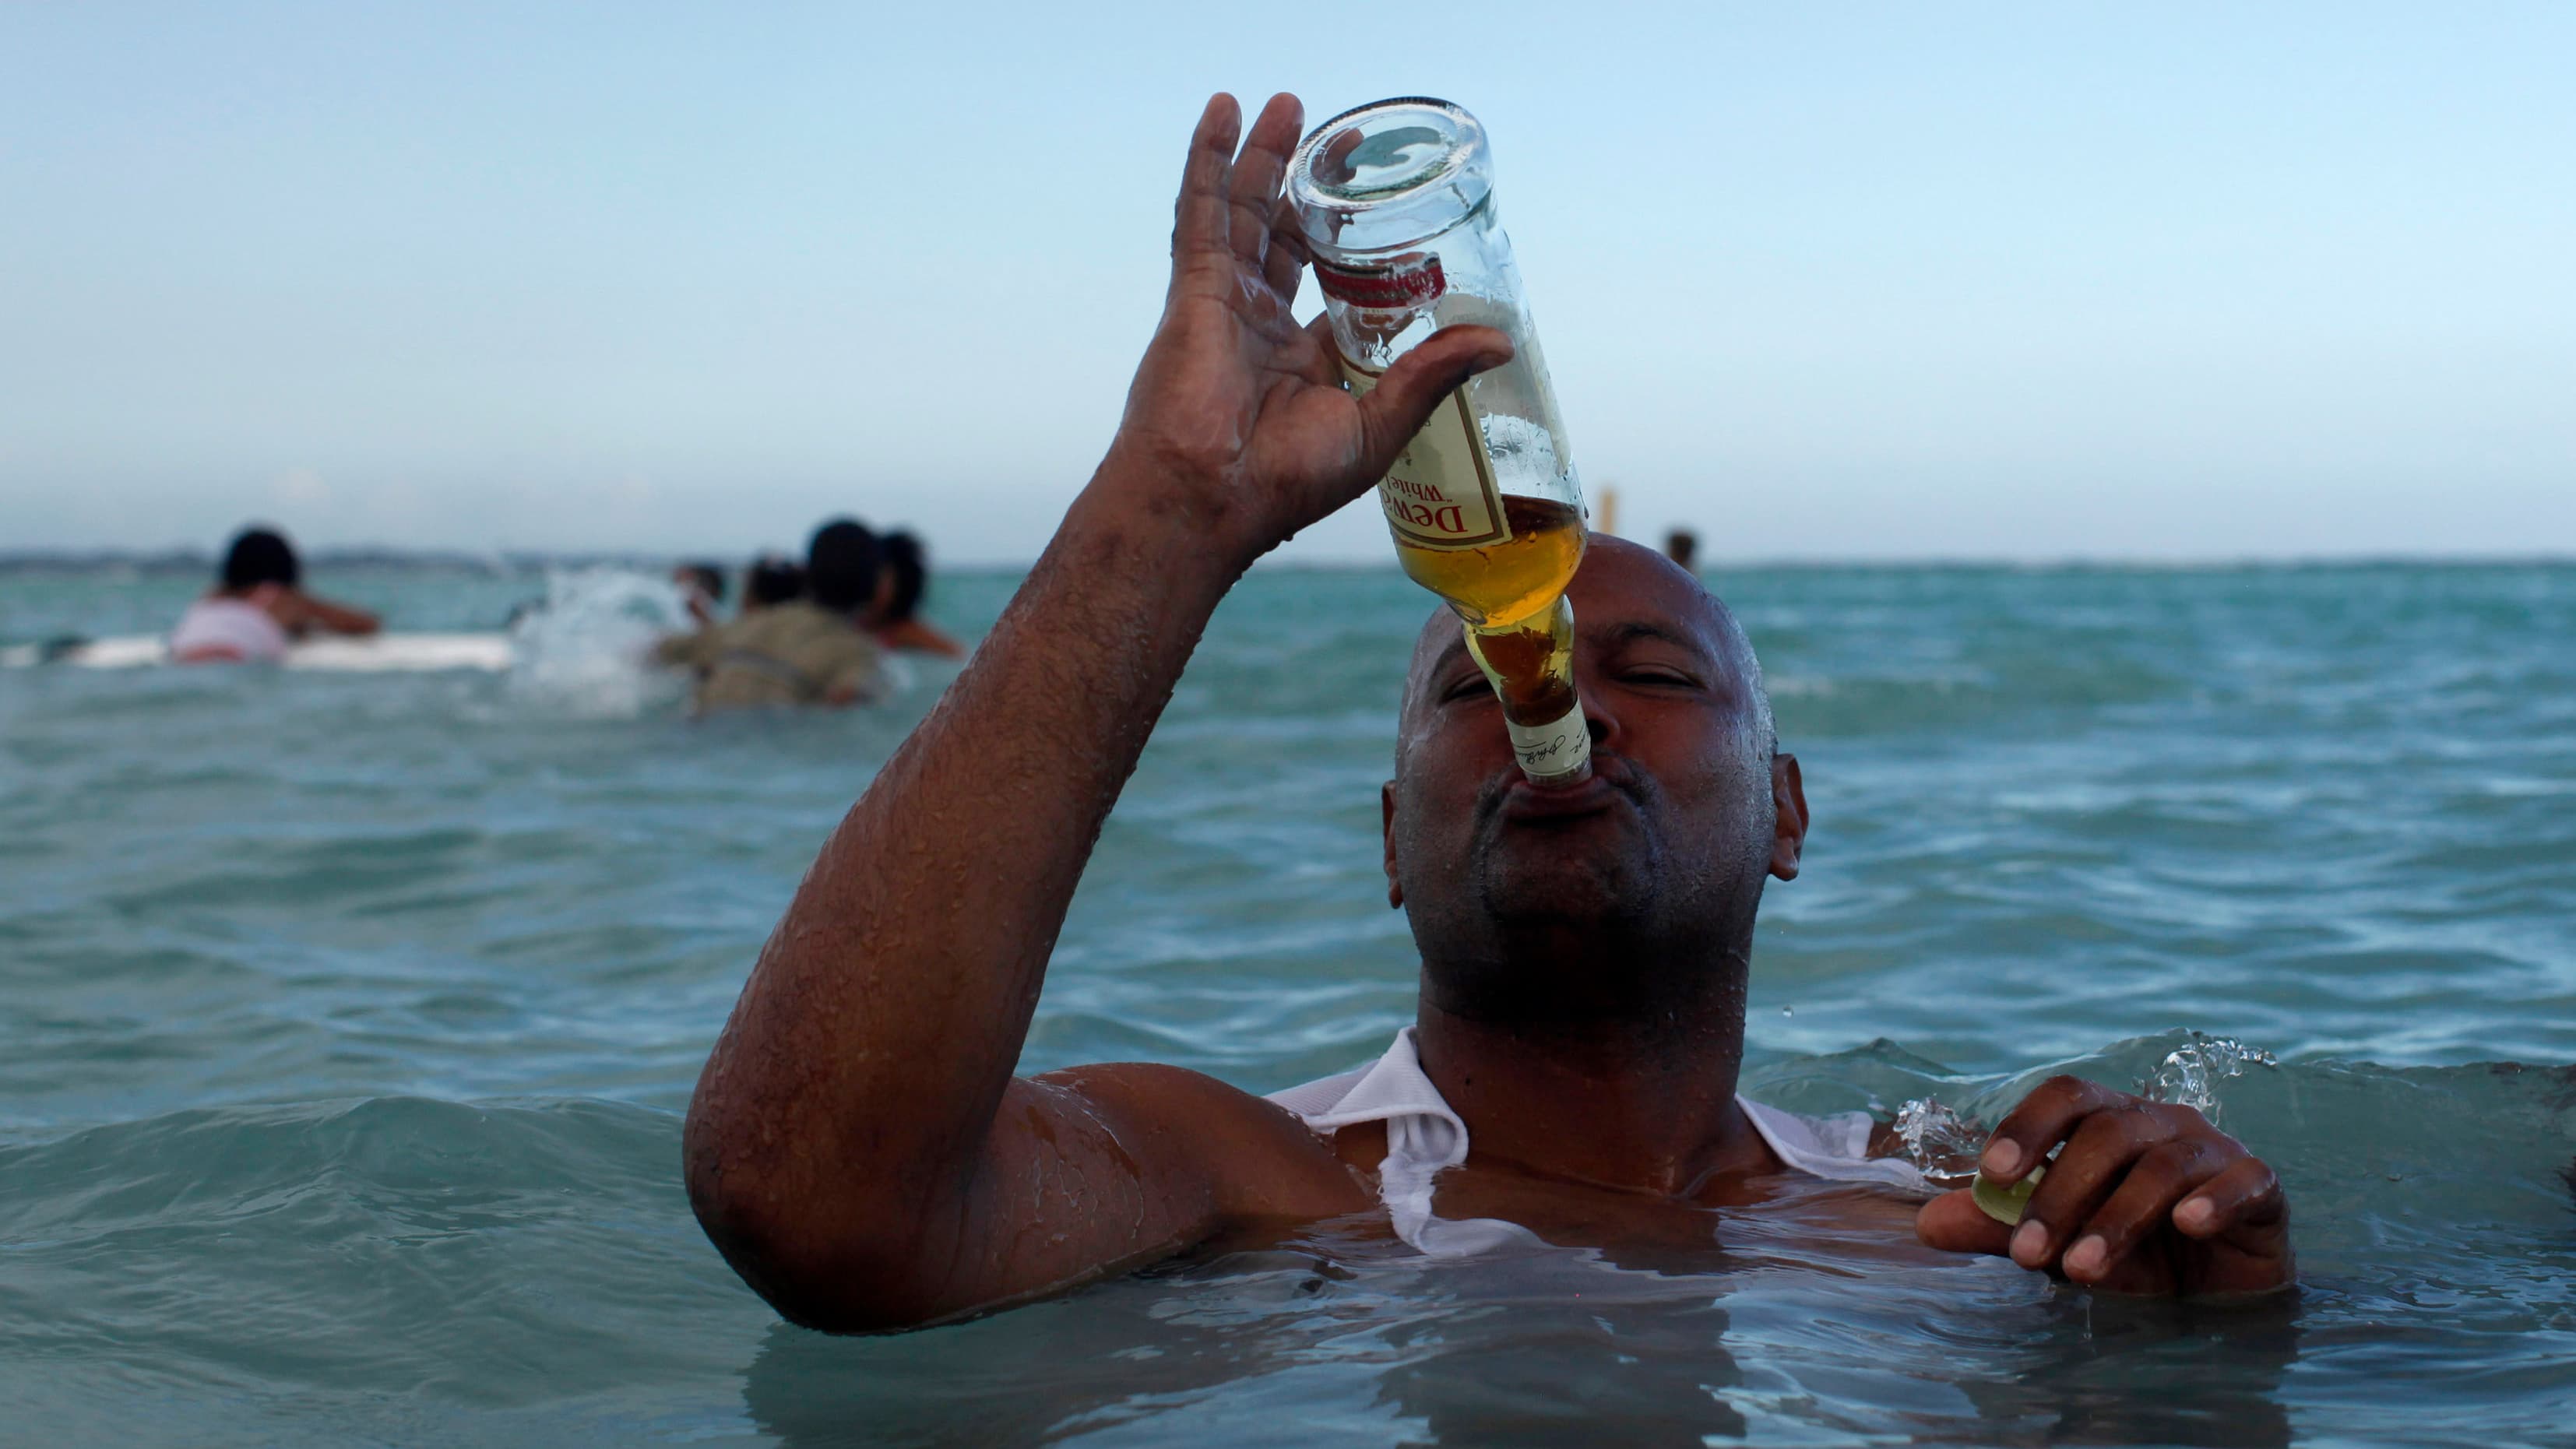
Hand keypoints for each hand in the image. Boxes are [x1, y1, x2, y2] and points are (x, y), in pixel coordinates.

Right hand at [1102, 92, 1513, 567]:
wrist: (1210, 495)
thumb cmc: (1284, 483)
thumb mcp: (1380, 427)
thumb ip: (1432, 375)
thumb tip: (1500, 340)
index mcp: (1304, 361)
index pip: (1333, 288)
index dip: (1356, 247)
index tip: (1386, 210)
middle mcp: (1262, 326)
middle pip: (1286, 236)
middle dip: (1309, 186)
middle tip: (1342, 142)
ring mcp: (1225, 303)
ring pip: (1245, 213)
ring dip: (1263, 157)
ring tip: (1289, 105)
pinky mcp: (1195, 290)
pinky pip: (1201, 213)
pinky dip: (1209, 160)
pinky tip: (1223, 113)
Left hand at [1915, 1075, 2292, 1296]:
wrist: (2218, 1299)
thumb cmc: (2134, 1258)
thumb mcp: (2062, 1247)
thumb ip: (2001, 1229)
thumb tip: (1927, 1223)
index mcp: (2109, 1120)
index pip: (2066, 1095)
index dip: (2028, 1126)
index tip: (1991, 1174)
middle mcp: (2161, 1123)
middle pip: (2107, 1133)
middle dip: (2060, 1194)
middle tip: (2029, 1253)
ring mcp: (2215, 1149)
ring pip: (2163, 1166)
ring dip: (2118, 1218)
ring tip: (2082, 1269)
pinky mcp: (2263, 1187)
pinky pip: (2244, 1180)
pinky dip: (2216, 1200)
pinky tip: (2190, 1225)